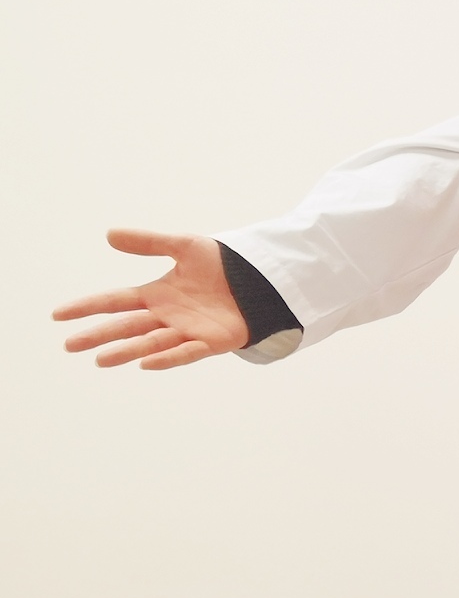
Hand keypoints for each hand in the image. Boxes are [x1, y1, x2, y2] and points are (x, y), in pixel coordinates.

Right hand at [54, 230, 250, 368]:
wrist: (259, 279)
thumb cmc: (222, 265)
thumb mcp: (184, 246)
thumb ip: (149, 243)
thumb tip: (110, 234)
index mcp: (156, 294)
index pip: (114, 301)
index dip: (87, 307)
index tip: (58, 315)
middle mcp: (166, 316)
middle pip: (126, 326)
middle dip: (98, 335)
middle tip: (70, 345)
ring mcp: (187, 331)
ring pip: (150, 343)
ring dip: (126, 351)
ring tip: (100, 360)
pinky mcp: (211, 342)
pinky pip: (186, 352)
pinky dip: (167, 358)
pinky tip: (146, 362)